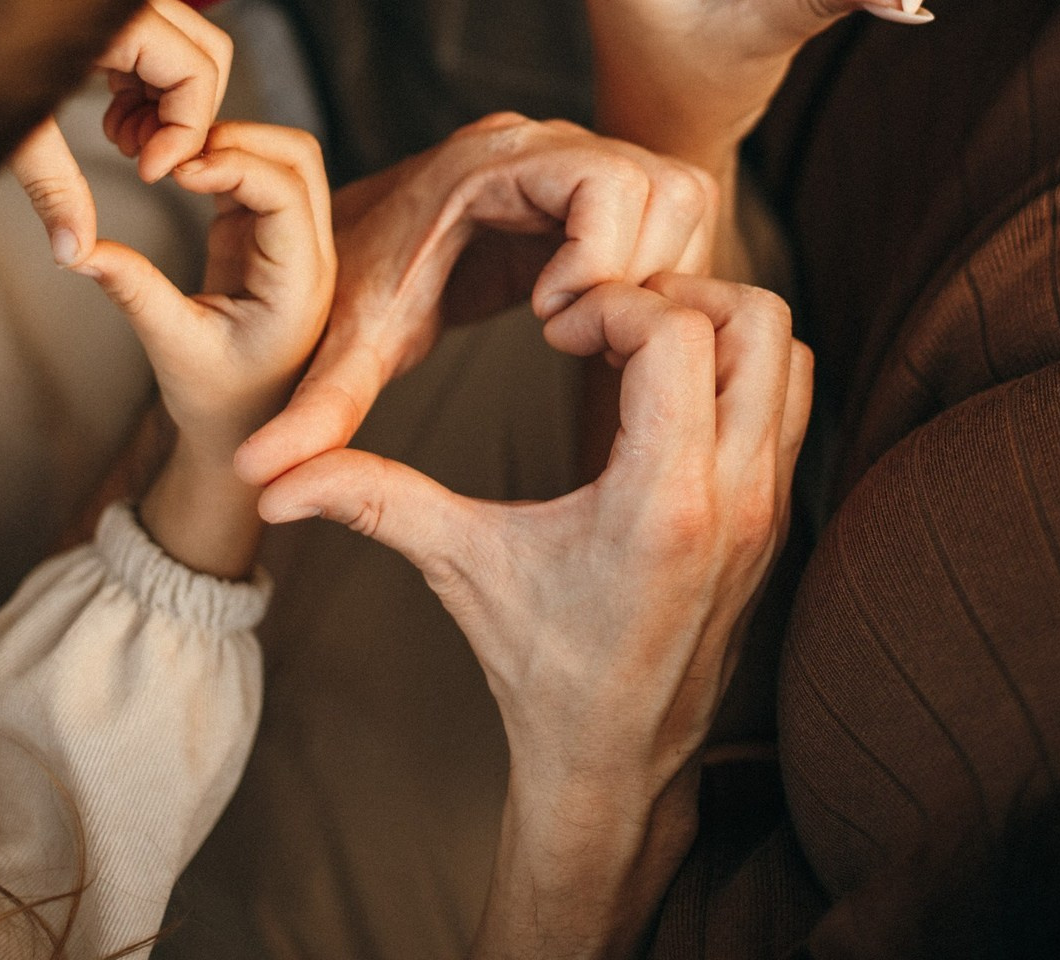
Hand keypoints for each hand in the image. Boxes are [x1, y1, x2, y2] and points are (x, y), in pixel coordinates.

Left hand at [10, 0, 231, 266]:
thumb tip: (74, 252)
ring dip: (168, 106)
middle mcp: (125, 0)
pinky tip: (112, 122)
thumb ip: (50, 187)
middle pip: (205, 52)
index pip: (196, 70)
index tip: (150, 174)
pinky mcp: (103, 14)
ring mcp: (115, 4)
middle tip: (146, 159)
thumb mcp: (9, 123)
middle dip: (186, 115)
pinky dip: (146, 90)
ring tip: (123, 144)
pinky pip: (151, 48)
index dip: (186, 131)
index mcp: (115, 17)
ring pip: (181, 51)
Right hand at [78, 121, 335, 577]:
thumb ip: (133, 292)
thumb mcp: (173, 348)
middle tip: (167, 155)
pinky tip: (172, 173)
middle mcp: (310, 253)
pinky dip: (217, 162)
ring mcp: (292, 240)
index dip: (232, 165)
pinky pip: (253, 175)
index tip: (173, 169)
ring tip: (167, 161)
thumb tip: (74, 247)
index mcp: (302, 283)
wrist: (244, 435)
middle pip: (297, 158)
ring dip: (230, 144)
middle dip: (235, 138)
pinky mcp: (265, 234)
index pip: (285, 193)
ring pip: (282, 158)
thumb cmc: (219, 405)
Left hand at [234, 112, 715, 485]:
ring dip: (656, 271)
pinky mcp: (599, 188)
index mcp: (491, 165)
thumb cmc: (356, 290)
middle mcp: (545, 146)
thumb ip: (316, 409)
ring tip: (593, 330)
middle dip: (636, 271)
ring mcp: (579, 160)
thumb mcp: (344, 350)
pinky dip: (657, 272)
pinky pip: (673, 216)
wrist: (358, 251)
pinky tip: (606, 323)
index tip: (549, 321)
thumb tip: (261, 473)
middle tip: (575, 334)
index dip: (596, 257)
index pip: (603, 181)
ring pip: (680, 195)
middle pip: (660, 185)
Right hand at [258, 276, 811, 959]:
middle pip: (751, 318)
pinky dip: (738, 366)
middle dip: (671, 294)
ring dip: (714, 323)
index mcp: (663, 500)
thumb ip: (372, 501)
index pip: (674, 331)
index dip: (609, 303)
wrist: (617, 765)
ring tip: (631, 346)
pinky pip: (790, 397)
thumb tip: (270, 481)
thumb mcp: (459, 569)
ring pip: (784, 350)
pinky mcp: (780, 513)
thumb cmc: (537, 667)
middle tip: (599, 321)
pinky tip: (662, 390)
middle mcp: (737, 494)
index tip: (557, 329)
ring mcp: (771, 504)